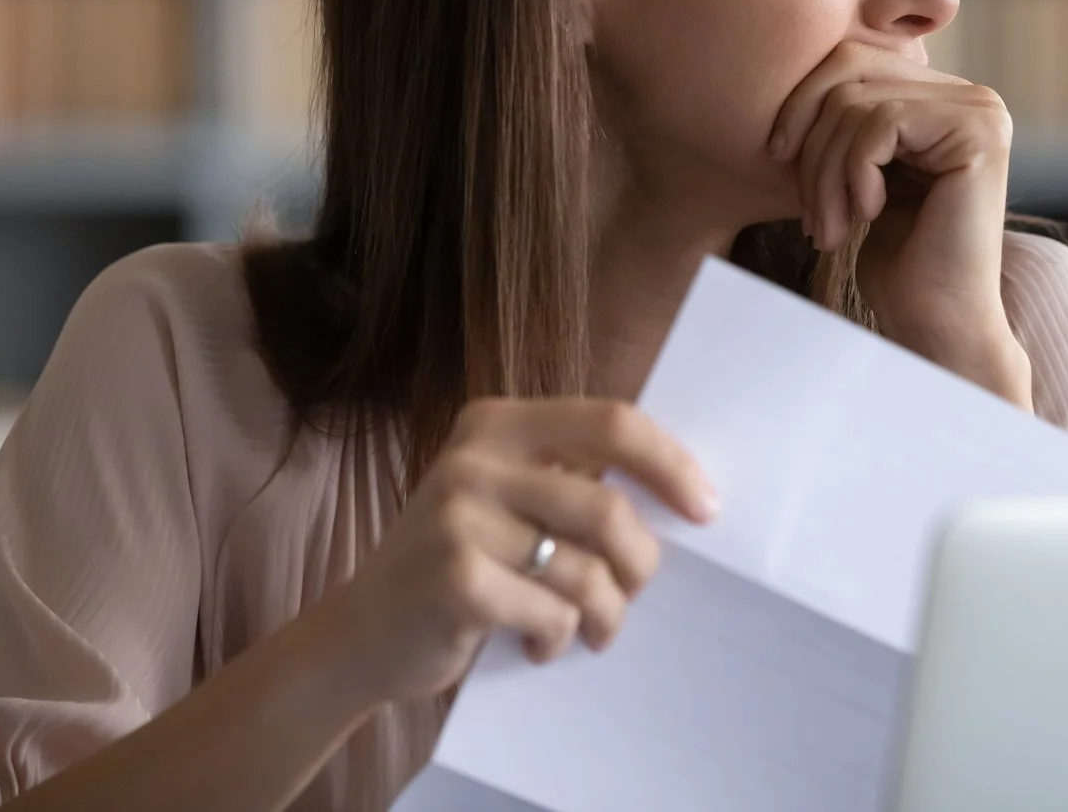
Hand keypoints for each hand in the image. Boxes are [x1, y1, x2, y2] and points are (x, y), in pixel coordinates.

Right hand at [308, 398, 717, 708]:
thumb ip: (572, 482)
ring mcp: (458, 517)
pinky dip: (559, 639)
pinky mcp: (454, 578)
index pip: (611, 423)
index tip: (707, 509)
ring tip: (590, 628)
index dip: (670, 464)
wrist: (360, 634)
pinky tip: (539, 643)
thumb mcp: (505, 500)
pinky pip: (552, 613)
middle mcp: (474, 459)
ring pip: (586, 570)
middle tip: (634, 594)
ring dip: (605, 613)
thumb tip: (685, 493)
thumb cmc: (458, 565)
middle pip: (608, 507)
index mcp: (496, 423)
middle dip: (640, 563)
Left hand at [766, 41, 1030, 406]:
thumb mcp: (862, 176)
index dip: (801, 104)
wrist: (937, 325)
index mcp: (943, 97)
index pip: (851, 59)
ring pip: (857, 102)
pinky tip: (866, 217)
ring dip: (825, 171)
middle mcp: (972, 95)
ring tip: (828, 228)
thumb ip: (847, 120)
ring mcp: (981, 110)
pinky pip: (881, 124)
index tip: (777, 159)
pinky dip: (854, 174)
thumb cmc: (897, 262)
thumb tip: (794, 70)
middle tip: (805, 207)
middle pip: (850, 69)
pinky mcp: (979, 133)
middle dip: (811, 139)